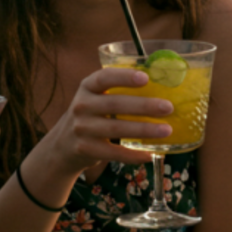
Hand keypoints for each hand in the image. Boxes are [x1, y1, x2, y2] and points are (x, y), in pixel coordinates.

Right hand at [30, 67, 173, 181]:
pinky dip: (132, 155)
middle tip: (168, 107)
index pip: (104, 78)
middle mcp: (81, 106)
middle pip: (114, 104)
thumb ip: (118, 91)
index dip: (124, 77)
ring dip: (143, 130)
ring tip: (166, 130)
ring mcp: (82, 128)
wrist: (64, 144)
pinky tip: (149, 154)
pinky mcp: (85, 149)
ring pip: (116, 129)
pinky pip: (113, 153)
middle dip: (143, 106)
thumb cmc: (91, 115)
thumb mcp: (96, 97)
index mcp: (87, 87)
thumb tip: (162, 86)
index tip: (146, 78)